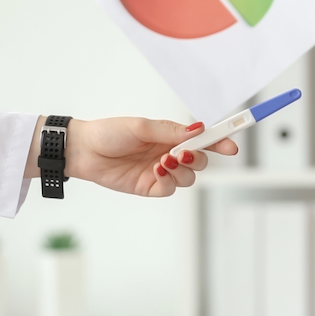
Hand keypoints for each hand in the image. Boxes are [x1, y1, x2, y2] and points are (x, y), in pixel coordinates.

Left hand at [31, 117, 238, 197]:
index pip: (202, 139)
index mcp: (170, 136)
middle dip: (200, 158)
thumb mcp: (141, 127)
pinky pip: (170, 188)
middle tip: (186, 152)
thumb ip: (171, 131)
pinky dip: (168, 180)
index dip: (219, 142)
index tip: (231, 145)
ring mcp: (160, 172)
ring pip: (188, 177)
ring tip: (164, 161)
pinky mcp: (149, 187)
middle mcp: (169, 154)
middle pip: (201, 160)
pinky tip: (156, 171)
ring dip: (182, 169)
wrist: (83, 151)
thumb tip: (199, 129)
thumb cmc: (108, 133)